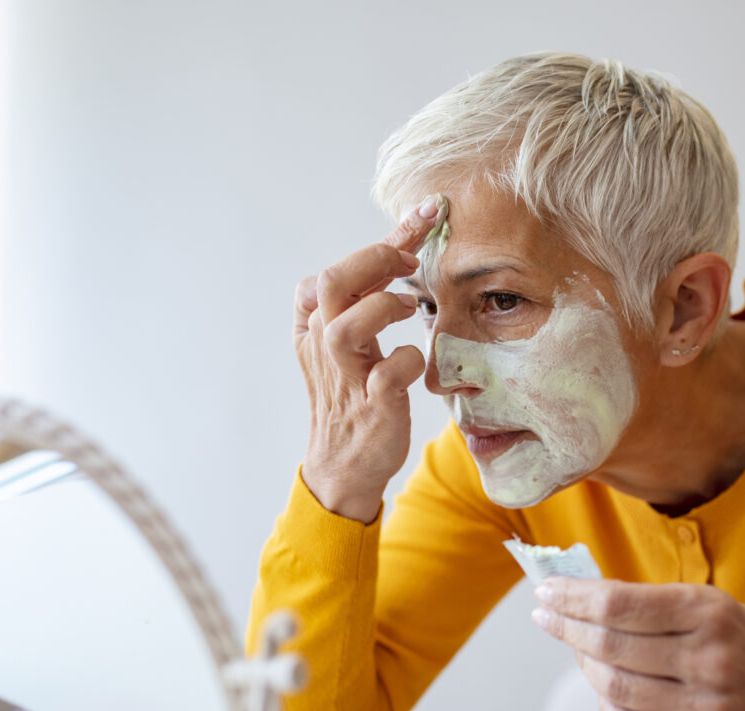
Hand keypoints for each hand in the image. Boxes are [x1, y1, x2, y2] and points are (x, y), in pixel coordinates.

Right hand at [294, 197, 444, 521]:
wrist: (344, 464)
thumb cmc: (354, 397)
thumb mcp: (350, 343)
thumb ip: (364, 300)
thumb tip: (398, 251)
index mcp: (316, 325)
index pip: (341, 268)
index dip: (387, 238)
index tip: (428, 213)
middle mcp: (323, 346)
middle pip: (333, 283)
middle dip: (378, 259)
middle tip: (411, 262)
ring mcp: (345, 376)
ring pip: (345, 325)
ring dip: (384, 306)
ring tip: (411, 307)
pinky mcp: (370, 406)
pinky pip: (386, 373)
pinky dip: (406, 361)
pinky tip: (414, 363)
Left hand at [532, 579, 744, 710]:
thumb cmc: (741, 641)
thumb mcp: (709, 604)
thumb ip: (650, 602)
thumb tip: (577, 596)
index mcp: (710, 613)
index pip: (619, 604)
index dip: (573, 598)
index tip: (546, 591)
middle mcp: (711, 661)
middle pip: (610, 647)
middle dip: (567, 628)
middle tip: (547, 616)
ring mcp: (708, 709)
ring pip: (614, 689)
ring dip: (585, 666)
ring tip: (579, 649)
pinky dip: (606, 707)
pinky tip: (601, 689)